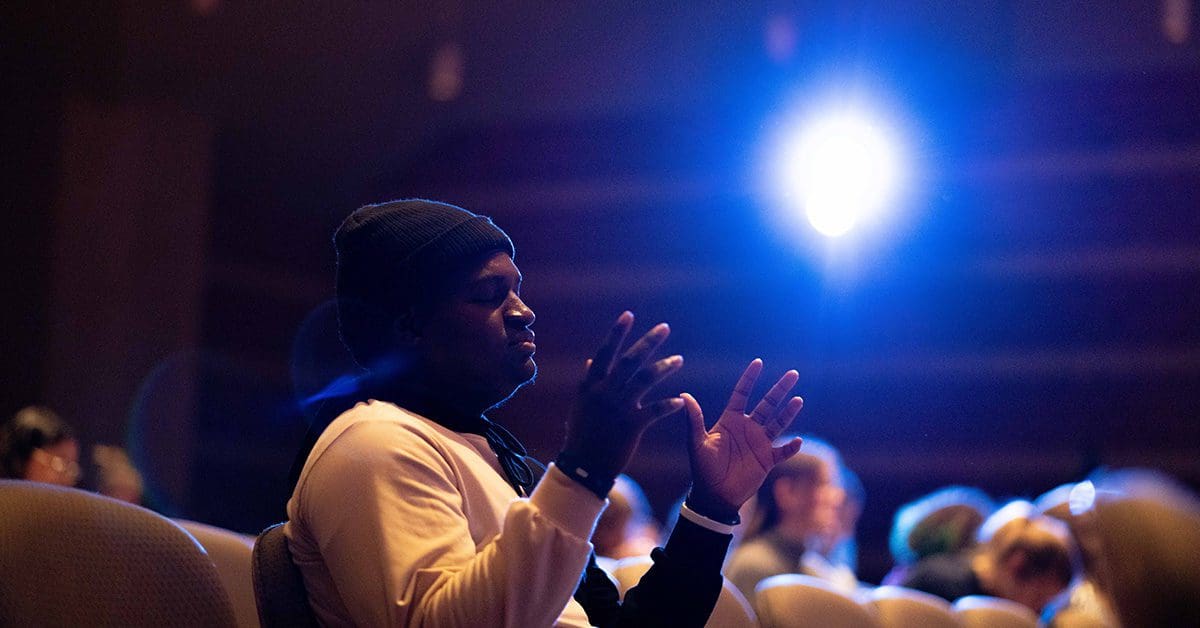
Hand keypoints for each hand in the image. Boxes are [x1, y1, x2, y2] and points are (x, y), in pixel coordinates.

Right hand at [560, 311, 685, 481]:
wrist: (583, 466)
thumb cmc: (581, 435)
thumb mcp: (580, 406)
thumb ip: (589, 382)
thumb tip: (591, 361)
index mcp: (591, 385)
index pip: (605, 353)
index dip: (617, 333)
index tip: (628, 315)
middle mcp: (604, 392)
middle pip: (629, 360)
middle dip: (648, 342)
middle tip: (665, 328)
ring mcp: (618, 408)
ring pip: (644, 380)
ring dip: (664, 367)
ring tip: (679, 359)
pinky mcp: (631, 426)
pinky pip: (655, 411)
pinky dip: (668, 405)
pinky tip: (681, 400)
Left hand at [683, 359, 803, 519]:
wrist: (714, 496)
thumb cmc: (703, 469)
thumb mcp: (697, 443)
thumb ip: (694, 419)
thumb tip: (684, 395)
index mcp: (730, 421)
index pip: (742, 394)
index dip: (750, 378)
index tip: (758, 362)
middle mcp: (748, 428)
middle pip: (767, 404)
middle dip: (779, 389)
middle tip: (793, 374)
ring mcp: (759, 443)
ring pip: (778, 423)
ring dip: (788, 412)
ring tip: (798, 399)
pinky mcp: (767, 460)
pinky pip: (783, 451)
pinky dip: (791, 447)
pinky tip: (797, 440)